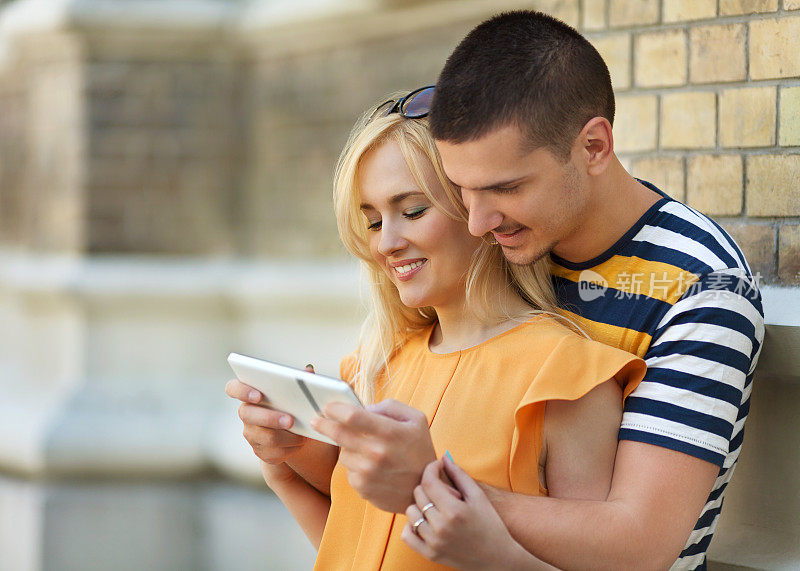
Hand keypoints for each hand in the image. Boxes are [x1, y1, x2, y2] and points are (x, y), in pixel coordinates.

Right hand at [225, 365, 314, 464]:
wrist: (294, 432)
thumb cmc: (292, 405)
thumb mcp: (295, 391)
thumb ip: (299, 379)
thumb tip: (308, 370)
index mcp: (250, 393)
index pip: (233, 388)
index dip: (241, 391)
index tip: (258, 395)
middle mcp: (246, 413)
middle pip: (247, 415)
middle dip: (270, 418)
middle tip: (290, 420)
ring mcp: (251, 433)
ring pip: (265, 437)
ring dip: (287, 436)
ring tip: (302, 434)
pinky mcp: (261, 451)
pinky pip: (274, 452)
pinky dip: (290, 448)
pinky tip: (299, 442)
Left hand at [311, 399, 435, 512]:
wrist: (425, 488)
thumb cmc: (420, 449)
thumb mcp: (415, 419)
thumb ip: (389, 407)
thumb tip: (363, 408)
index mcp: (390, 433)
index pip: (352, 416)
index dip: (335, 409)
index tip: (327, 406)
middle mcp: (377, 453)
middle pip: (338, 434)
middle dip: (324, 424)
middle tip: (316, 419)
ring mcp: (368, 473)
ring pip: (342, 453)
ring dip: (346, 447)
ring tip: (364, 448)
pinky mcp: (363, 488)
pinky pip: (348, 470)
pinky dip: (355, 465)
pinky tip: (370, 466)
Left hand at [401, 456, 536, 570]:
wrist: (497, 558)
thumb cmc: (490, 524)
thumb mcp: (479, 497)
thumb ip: (460, 475)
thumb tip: (444, 457)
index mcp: (454, 511)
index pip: (429, 481)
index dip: (430, 468)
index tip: (437, 465)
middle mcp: (441, 527)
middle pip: (418, 495)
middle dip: (428, 487)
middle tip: (444, 492)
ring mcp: (434, 542)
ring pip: (411, 513)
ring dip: (420, 505)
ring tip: (436, 508)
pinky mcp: (430, 554)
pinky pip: (407, 535)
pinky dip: (411, 526)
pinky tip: (424, 522)